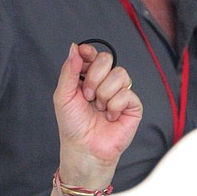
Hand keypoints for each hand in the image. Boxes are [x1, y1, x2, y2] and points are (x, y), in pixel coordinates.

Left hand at [54, 42, 141, 181]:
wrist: (84, 148)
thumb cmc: (72, 125)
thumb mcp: (63, 95)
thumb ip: (69, 70)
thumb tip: (75, 46)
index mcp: (88, 77)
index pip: (93, 54)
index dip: (89, 52)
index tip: (83, 55)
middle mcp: (106, 82)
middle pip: (107, 59)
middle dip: (94, 77)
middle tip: (87, 95)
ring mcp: (120, 92)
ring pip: (119, 74)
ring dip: (104, 93)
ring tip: (98, 108)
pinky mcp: (133, 105)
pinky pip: (127, 93)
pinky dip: (114, 106)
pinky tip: (109, 117)